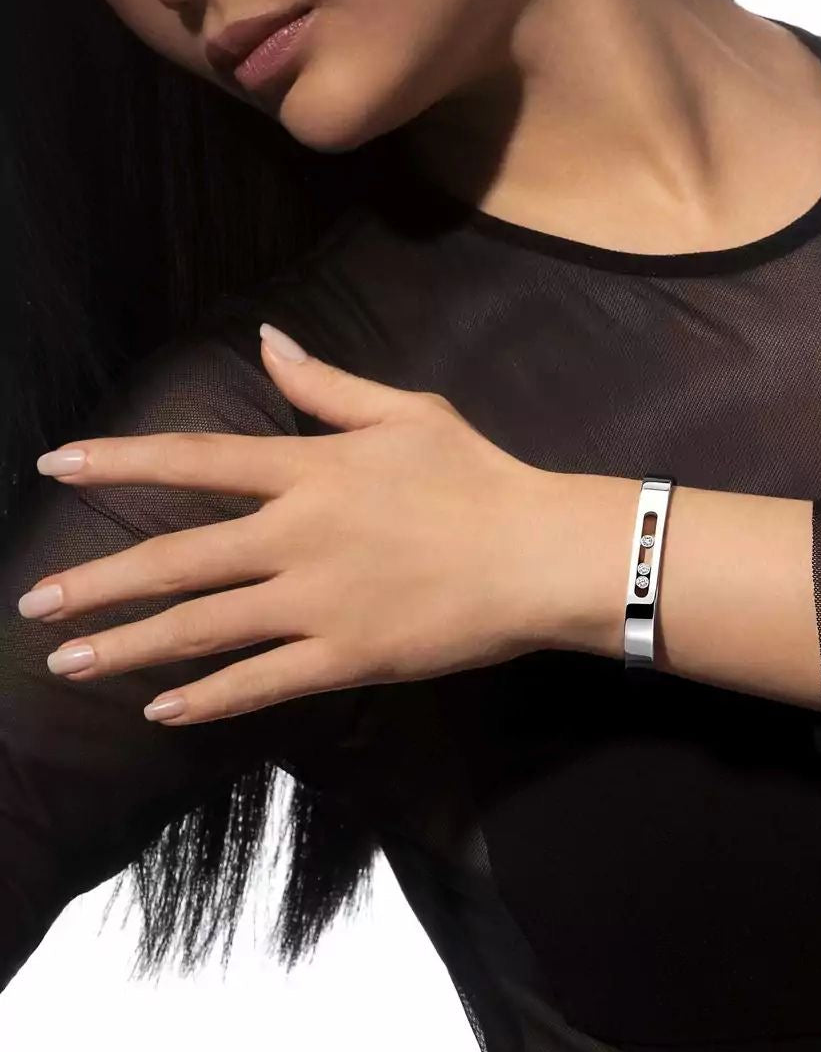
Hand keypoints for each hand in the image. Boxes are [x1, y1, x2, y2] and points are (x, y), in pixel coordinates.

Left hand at [16, 324, 580, 725]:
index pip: (196, 461)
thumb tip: (269, 341)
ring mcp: (319, 603)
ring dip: (130, 646)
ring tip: (68, 662)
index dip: (121, 462)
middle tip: (36, 601)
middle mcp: (298, 536)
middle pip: (178, 558)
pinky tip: (161, 710)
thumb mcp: (409, 414)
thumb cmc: (481, 478)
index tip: (56, 468)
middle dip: (98, 581)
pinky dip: (207, 699)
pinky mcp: (347, 658)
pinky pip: (262, 682)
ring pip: (204, 626)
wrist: (540, 554)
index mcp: (312, 471)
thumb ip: (328, 387)